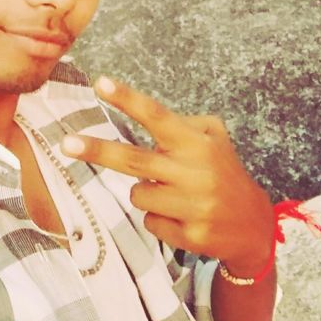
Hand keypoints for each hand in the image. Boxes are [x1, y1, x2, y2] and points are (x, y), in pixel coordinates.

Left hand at [61, 76, 274, 275]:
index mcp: (196, 142)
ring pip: (137, 194)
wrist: (254, 226)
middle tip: (66, 143)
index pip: (157, 115)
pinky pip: (150, 222)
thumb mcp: (212, 137)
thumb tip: (141, 115)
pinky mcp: (191, 236)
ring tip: (172, 193)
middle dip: (97, 150)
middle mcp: (195, 172)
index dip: (128, 99)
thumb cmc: (222, 172)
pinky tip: (182, 216)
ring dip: (145, 191)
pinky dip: (159, 218)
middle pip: (133, 160)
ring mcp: (193, 206)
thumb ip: (181, 124)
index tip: (101, 83)